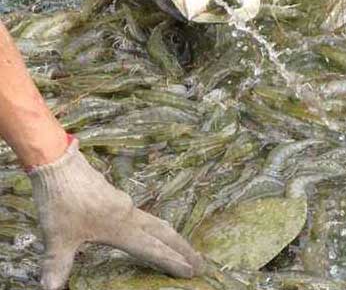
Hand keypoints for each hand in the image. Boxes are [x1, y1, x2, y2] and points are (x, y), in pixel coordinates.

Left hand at [29, 140, 204, 289]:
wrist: (59, 163)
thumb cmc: (61, 200)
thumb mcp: (57, 237)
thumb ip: (57, 263)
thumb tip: (49, 288)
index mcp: (120, 227)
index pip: (152, 249)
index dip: (172, 262)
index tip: (191, 271)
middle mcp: (129, 215)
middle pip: (164, 234)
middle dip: (183, 249)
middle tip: (201, 262)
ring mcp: (124, 204)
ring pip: (156, 223)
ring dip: (172, 237)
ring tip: (183, 248)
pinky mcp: (117, 197)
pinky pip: (145, 217)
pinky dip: (157, 228)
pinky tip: (151, 230)